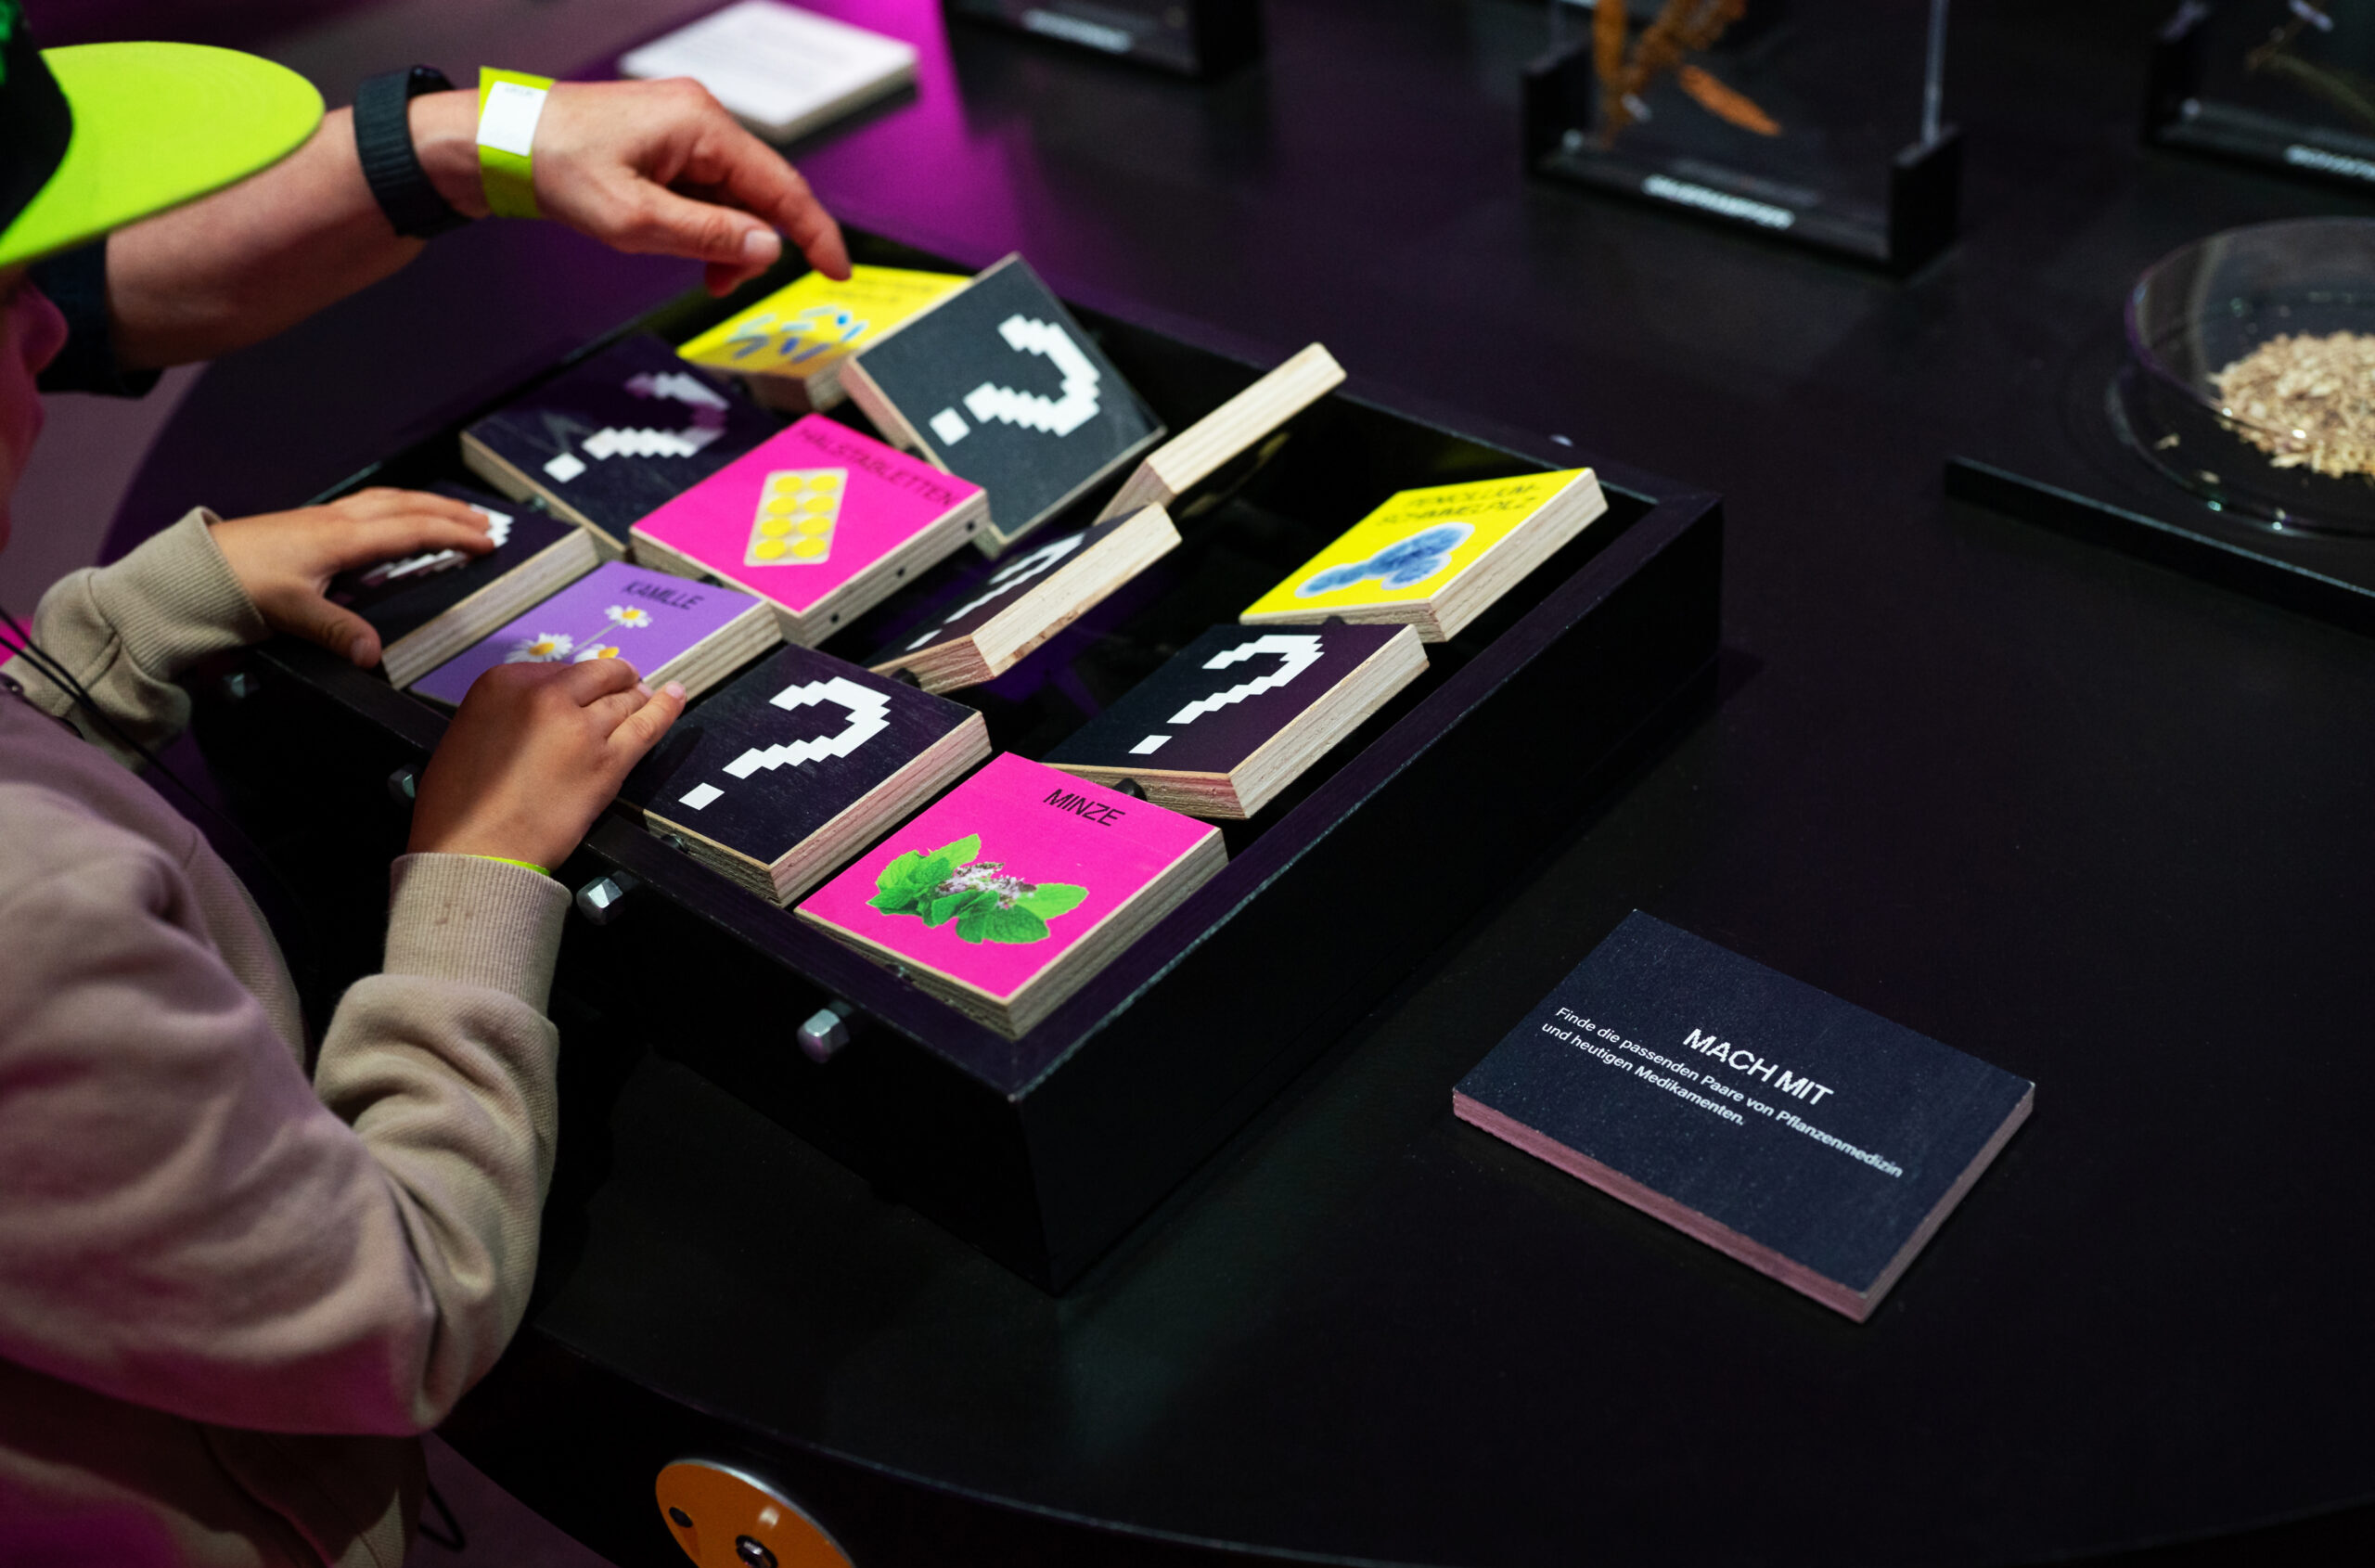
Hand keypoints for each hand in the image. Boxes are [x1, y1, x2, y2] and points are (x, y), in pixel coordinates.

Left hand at [210, 488, 495, 667]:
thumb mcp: (292, 613)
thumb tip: (372, 654)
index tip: (486, 541)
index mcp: (341, 538)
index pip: (411, 530)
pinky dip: (396, 506)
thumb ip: (337, 631)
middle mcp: (337, 520)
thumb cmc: (239, 584)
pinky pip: (367, 505)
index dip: (453, 535)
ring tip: (451, 512)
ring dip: (424, 503)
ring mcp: (322, 517)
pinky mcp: (309, 522)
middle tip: (485, 521)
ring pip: (387, 499)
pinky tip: (395, 516)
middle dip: (449, 511)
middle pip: (406, 505)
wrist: (193, 568)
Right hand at [409, 657, 686, 869]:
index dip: (576, 684)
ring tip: (646, 698)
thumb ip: (507, 712)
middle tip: (626, 687)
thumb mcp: (468, 733)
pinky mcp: (608, 761)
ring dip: (637, 699)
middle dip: (614, 681)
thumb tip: (539, 712)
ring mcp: (581, 727)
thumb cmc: (458, 805)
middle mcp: (546, 696)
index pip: (559, 671)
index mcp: (503, 683)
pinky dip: (666, 709)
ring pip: (623, 701)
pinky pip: (647, 726)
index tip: (581, 693)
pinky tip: (677, 696)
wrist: (473, 849)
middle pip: (597, 677)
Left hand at [413, 80, 850, 295]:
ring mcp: (682, 126)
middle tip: (723, 289)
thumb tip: (768, 248)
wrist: (497, 143)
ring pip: (732, 195)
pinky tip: (677, 245)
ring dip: (723, 240)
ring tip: (693, 273)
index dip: (816, 234)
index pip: (782, 187)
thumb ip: (708, 236)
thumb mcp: (635, 219)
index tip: (838, 272)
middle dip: (753, 246)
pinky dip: (701, 225)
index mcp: (702, 125)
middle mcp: (700, 117)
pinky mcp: (664, 140)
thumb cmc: (554, 167)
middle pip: (759, 192)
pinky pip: (705, 188)